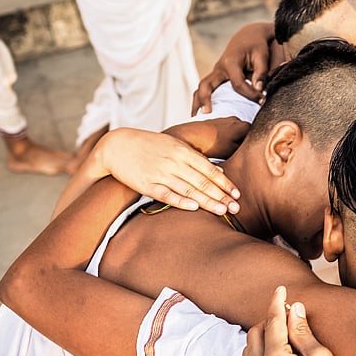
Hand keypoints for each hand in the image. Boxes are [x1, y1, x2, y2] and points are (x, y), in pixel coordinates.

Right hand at [95, 128, 239, 214]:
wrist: (117, 145)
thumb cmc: (150, 145)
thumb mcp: (174, 144)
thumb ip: (195, 157)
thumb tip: (218, 172)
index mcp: (183, 151)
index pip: (210, 170)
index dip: (225, 183)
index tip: (238, 194)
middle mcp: (174, 162)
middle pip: (203, 182)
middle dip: (221, 196)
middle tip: (237, 208)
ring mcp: (160, 174)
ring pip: (188, 190)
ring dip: (207, 202)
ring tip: (222, 211)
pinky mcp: (146, 185)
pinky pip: (166, 195)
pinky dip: (181, 202)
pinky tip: (194, 208)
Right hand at [192, 22, 274, 112]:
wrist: (249, 36)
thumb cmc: (257, 45)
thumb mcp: (262, 55)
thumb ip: (261, 72)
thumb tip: (259, 89)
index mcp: (230, 62)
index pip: (238, 85)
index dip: (251, 95)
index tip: (262, 101)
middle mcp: (219, 68)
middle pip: (206, 86)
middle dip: (206, 100)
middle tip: (208, 114)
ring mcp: (215, 73)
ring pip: (201, 88)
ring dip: (197, 103)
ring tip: (196, 120)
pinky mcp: (216, 77)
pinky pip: (206, 89)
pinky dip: (201, 100)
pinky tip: (201, 114)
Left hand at [242, 287, 355, 355]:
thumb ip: (303, 333)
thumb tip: (293, 307)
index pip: (271, 323)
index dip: (276, 303)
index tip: (280, 289)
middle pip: (254, 335)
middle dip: (269, 324)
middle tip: (290, 322)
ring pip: (247, 354)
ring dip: (263, 344)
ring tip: (288, 348)